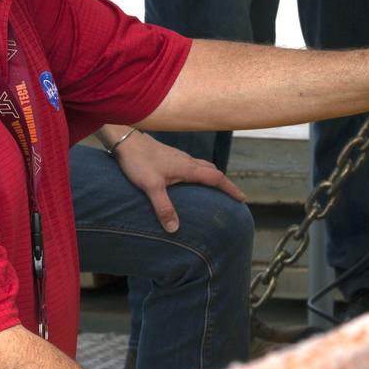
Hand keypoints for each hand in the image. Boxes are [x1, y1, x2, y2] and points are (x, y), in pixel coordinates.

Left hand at [113, 131, 246, 232]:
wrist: (126, 140)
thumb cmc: (139, 161)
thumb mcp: (151, 187)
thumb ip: (164, 208)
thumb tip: (175, 229)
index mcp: (188, 168)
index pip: (217, 178)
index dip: (230, 189)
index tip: (242, 199)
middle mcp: (187, 161)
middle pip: (213, 171)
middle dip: (224, 184)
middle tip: (231, 196)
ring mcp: (178, 157)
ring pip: (202, 166)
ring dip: (211, 177)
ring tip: (213, 190)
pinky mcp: (169, 156)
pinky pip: (191, 165)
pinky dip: (198, 173)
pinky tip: (188, 181)